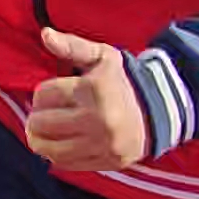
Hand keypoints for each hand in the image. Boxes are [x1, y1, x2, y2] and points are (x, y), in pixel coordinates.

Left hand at [25, 28, 151, 172]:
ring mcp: (103, 143)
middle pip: (41, 123)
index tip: (51, 95)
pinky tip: (61, 144)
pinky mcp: (107, 161)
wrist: (160, 110)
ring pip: (49, 148)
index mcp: (94, 90)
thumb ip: (71, 46)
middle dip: (38, 117)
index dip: (42, 94)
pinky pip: (66, 164)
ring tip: (45, 131)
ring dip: (40, 139)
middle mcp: (98, 119)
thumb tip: (45, 34)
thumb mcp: (101, 57)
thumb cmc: (122, 81)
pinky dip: (56, 155)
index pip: (44, 95)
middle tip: (45, 114)